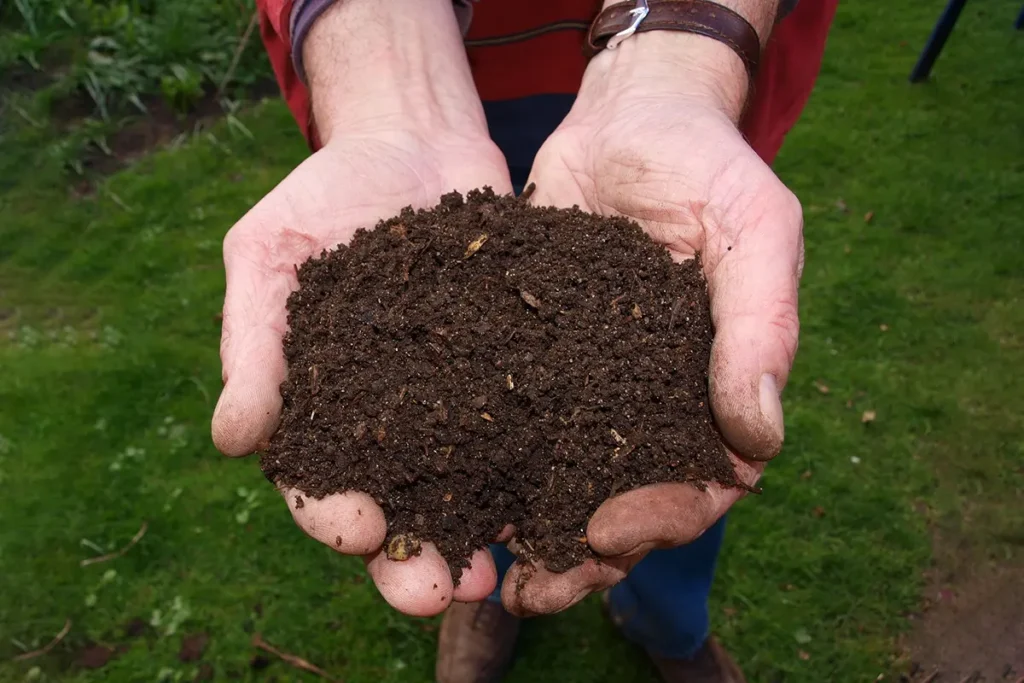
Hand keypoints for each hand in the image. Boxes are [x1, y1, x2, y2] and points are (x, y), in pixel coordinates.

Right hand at [213, 0, 513, 616]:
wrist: (413, 139)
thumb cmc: (325, 195)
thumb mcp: (270, 254)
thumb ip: (253, 343)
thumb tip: (232, 440)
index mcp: (323, 407)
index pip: (319, 482)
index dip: (334, 516)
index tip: (358, 531)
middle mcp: (393, 420)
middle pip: (400, 509)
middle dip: (414, 559)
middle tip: (438, 592)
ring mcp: (458, 400)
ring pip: (468, 488)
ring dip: (481, 536)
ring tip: (500, 571)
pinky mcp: (514, 371)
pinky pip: (528, 429)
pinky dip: (540, 470)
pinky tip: (561, 499)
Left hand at [501, 33, 802, 615]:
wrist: (629, 116)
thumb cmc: (708, 165)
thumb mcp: (754, 230)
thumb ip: (762, 326)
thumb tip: (760, 440)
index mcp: (713, 390)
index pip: (701, 483)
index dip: (661, 519)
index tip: (607, 532)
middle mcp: (649, 401)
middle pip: (622, 502)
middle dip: (580, 554)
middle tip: (530, 589)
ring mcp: (587, 384)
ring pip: (559, 477)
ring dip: (524, 528)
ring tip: (476, 567)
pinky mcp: (530, 357)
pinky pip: (507, 420)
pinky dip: (479, 461)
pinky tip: (439, 489)